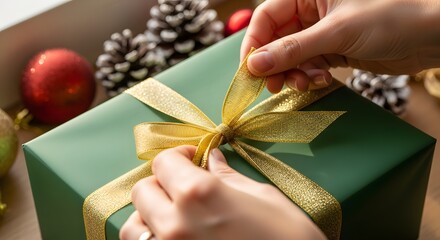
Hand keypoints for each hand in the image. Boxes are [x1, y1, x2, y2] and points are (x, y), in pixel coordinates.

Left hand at [120, 146, 325, 239]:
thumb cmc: (288, 236)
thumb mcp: (262, 197)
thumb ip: (228, 176)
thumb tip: (211, 158)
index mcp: (199, 194)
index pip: (164, 162)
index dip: (178, 155)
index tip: (191, 157)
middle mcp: (174, 223)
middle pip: (143, 191)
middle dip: (161, 182)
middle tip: (184, 185)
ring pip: (132, 227)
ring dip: (148, 215)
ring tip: (172, 215)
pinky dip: (152, 238)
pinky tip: (176, 236)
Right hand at [241, 0, 439, 92]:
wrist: (431, 38)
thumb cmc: (390, 18)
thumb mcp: (336, 33)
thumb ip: (293, 49)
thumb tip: (254, 65)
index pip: (267, 17)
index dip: (255, 43)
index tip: (250, 69)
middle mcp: (311, 11)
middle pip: (276, 39)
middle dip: (274, 63)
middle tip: (273, 85)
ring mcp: (322, 32)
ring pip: (291, 56)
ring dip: (292, 73)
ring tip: (303, 84)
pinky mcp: (333, 51)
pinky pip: (308, 66)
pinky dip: (309, 77)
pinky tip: (320, 81)